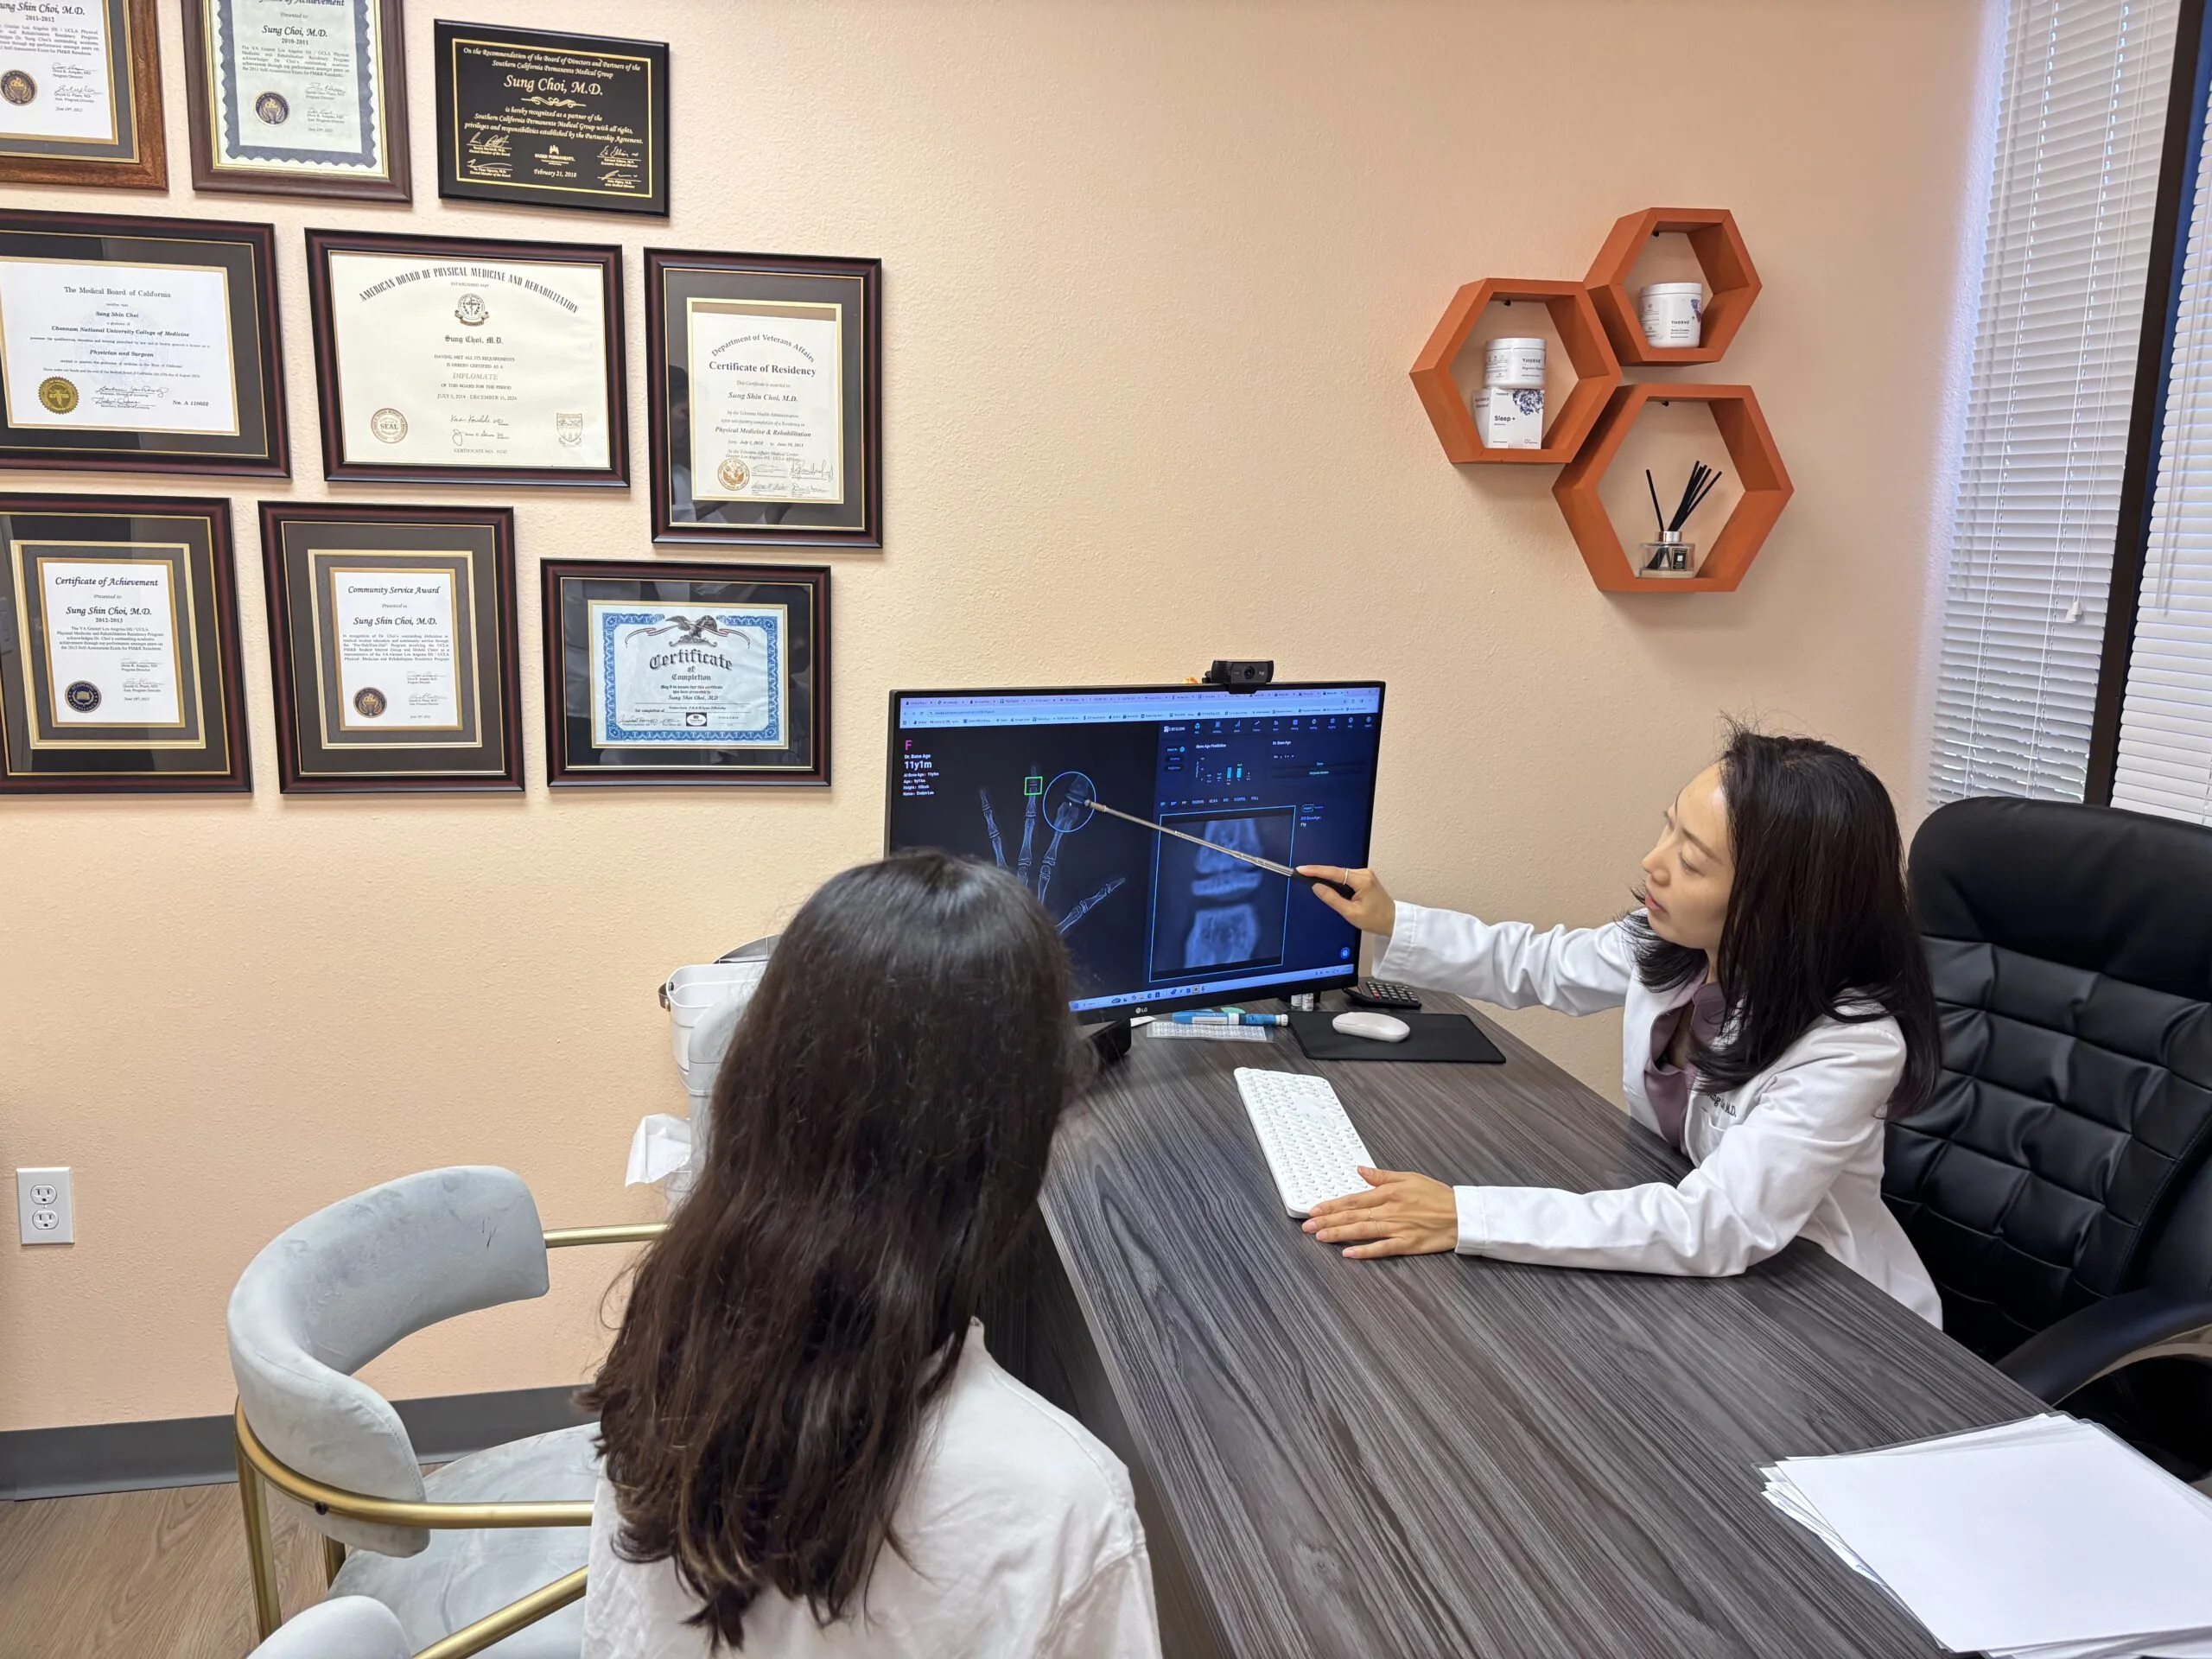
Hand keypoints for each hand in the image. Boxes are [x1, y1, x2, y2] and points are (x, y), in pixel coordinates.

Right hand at [1297, 865, 1395, 936]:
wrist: (1393, 921)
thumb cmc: (1375, 919)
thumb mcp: (1350, 913)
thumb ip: (1332, 899)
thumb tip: (1316, 887)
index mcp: (1362, 880)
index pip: (1334, 872)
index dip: (1316, 870)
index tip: (1302, 869)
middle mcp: (1364, 873)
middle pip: (1336, 871)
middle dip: (1319, 873)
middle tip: (1301, 874)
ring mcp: (1365, 874)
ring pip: (1340, 874)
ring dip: (1327, 878)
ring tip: (1311, 880)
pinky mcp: (1364, 878)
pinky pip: (1345, 877)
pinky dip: (1335, 881)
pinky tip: (1327, 885)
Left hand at [1302, 1167, 1457, 1257]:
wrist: (1461, 1214)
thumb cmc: (1437, 1195)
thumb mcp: (1409, 1177)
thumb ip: (1382, 1176)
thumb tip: (1360, 1170)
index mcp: (1389, 1193)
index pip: (1353, 1199)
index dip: (1332, 1205)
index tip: (1314, 1209)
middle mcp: (1390, 1210)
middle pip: (1353, 1216)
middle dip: (1328, 1220)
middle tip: (1308, 1226)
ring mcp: (1398, 1228)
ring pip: (1362, 1231)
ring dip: (1339, 1234)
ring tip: (1320, 1237)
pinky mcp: (1407, 1244)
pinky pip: (1382, 1248)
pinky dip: (1364, 1251)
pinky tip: (1348, 1253)